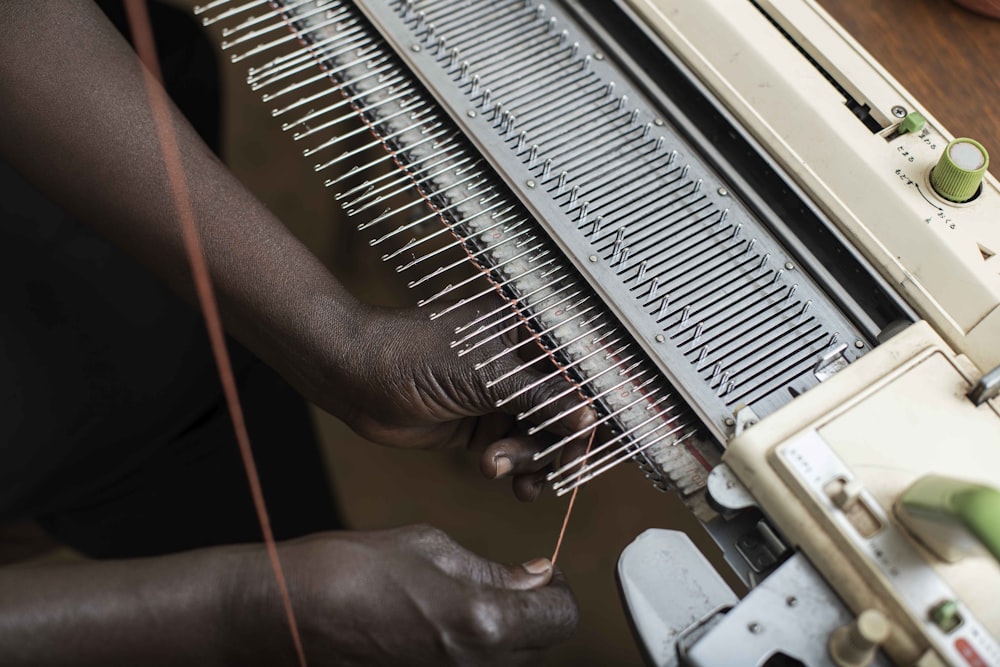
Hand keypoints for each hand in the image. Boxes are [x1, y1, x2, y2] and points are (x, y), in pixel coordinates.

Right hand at [233, 525, 578, 665]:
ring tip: (469, 603)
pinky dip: (475, 649)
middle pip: (541, 646)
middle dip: (534, 612)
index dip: (557, 590)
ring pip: (510, 663)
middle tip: (509, 583)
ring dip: (508, 634)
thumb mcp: (432, 547)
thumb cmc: (351, 571)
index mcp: (482, 621)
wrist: (289, 613)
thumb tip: (535, 577)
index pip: (561, 617)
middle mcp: (473, 665)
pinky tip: (445, 625)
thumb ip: (493, 569)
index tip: (541, 574)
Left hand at [298, 300, 594, 500]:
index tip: (614, 435)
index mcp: (529, 327)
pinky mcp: (486, 423)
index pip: (585, 365)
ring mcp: (505, 393)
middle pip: (572, 407)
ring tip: (498, 467)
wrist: (351, 377)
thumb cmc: (411, 354)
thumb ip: (541, 396)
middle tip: (561, 468)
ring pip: (546, 435)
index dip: (604, 400)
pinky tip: (502, 477)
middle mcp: (524, 359)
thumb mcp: (483, 375)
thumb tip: (591, 419)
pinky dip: (517, 469)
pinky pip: (520, 452)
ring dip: (532, 459)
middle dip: (564, 441)